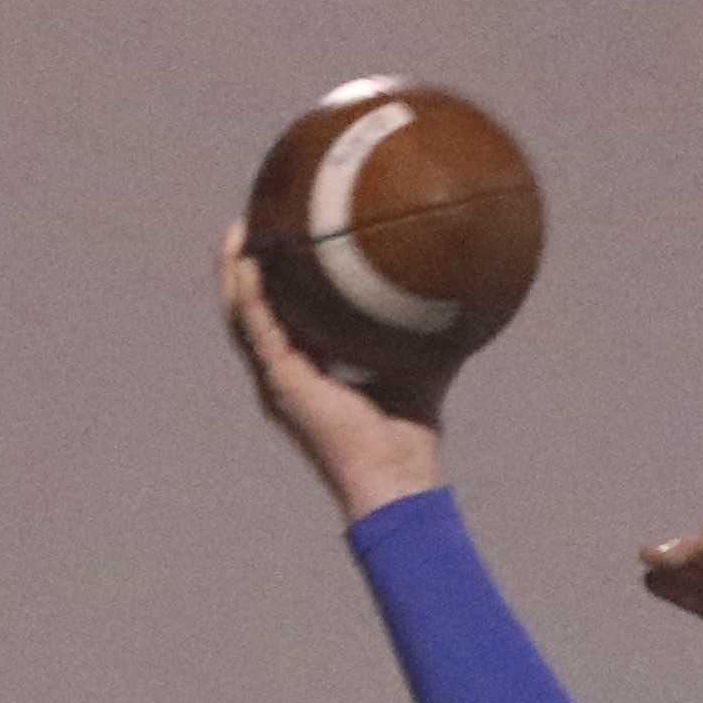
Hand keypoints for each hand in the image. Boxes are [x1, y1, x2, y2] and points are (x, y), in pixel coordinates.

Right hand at [216, 222, 448, 522]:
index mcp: (311, 373)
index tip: (286, 238)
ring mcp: (279, 379)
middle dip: (248, 267)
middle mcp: (286, 375)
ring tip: (239, 229)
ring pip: (241, 315)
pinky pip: (255, 327)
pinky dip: (248, 291)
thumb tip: (468, 296)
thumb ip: (432, 332)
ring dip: (234, 271)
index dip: (280, 279)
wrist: (397, 480)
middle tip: (255, 222)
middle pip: (252, 310)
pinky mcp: (282, 382)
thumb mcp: (422, 367)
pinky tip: (248, 258)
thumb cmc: (412, 438)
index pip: (285, 317)